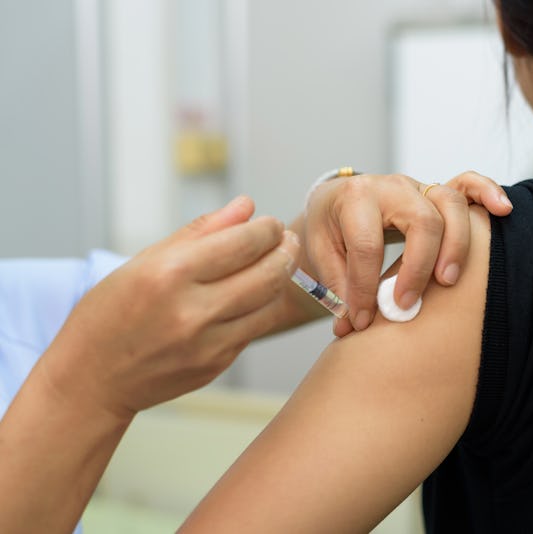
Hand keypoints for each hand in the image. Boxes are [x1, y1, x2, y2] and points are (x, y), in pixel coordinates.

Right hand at [41, 196, 299, 419]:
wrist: (92, 379)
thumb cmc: (111, 312)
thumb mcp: (145, 261)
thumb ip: (201, 231)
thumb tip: (246, 206)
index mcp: (169, 274)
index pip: (242, 243)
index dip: (266, 229)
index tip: (271, 223)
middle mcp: (192, 311)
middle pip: (266, 274)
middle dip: (285, 251)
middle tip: (287, 240)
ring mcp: (207, 344)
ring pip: (268, 304)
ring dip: (280, 280)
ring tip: (278, 263)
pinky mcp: (217, 366)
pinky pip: (252, 330)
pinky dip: (259, 308)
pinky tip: (254, 294)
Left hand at [304, 171, 510, 336]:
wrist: (333, 203)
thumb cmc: (329, 229)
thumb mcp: (320, 254)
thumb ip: (337, 287)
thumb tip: (352, 324)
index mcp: (354, 199)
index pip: (367, 245)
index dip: (365, 288)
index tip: (361, 320)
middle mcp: (391, 187)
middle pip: (421, 221)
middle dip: (418, 268)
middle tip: (407, 304)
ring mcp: (417, 187)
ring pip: (450, 205)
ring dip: (456, 245)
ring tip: (448, 280)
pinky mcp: (435, 192)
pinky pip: (468, 183)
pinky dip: (487, 193)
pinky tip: (502, 211)